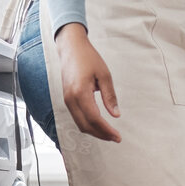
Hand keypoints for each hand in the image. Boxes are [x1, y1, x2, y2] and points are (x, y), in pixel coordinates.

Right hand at [55, 24, 121, 141]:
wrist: (71, 48)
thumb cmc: (88, 58)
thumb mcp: (104, 75)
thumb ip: (110, 96)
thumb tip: (116, 115)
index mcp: (80, 92)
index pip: (94, 118)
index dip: (106, 130)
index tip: (118, 136)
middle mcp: (70, 99)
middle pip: (85, 125)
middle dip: (101, 134)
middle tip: (116, 138)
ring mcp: (67, 100)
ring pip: (80, 124)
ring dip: (94, 131)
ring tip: (109, 133)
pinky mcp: (67, 99)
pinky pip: (77, 117)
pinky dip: (88, 124)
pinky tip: (99, 124)